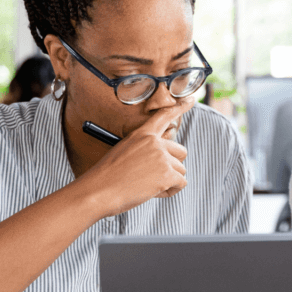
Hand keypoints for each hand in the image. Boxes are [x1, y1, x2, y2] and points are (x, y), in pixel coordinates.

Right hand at [81, 97, 193, 216]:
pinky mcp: (167, 174)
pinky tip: (153, 192)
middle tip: (154, 176)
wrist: (99, 190)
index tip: (192, 100)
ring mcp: (162, 157)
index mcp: (141, 134)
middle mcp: (154, 142)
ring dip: (169, 181)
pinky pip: (181, 183)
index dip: (180, 107)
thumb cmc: (107, 176)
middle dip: (172, 165)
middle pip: (181, 151)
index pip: (164, 115)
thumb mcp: (123, 152)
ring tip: (147, 186)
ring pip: (181, 170)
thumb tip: (159, 160)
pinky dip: (170, 191)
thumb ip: (144, 150)